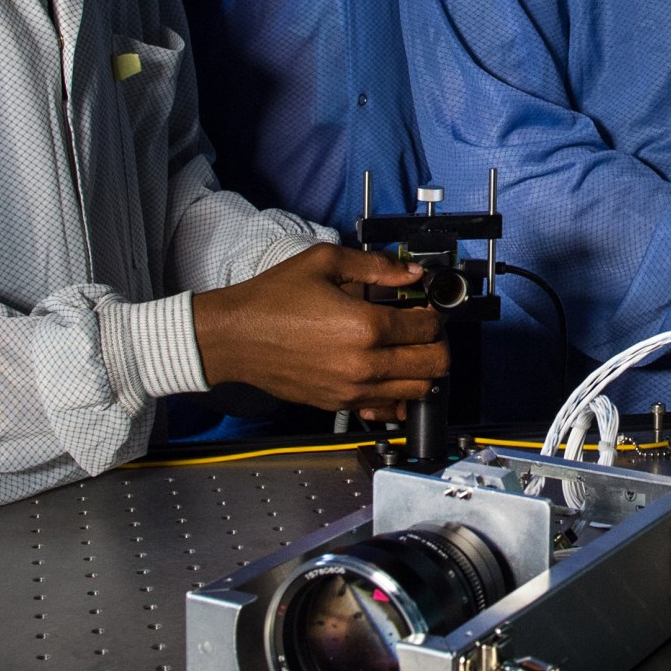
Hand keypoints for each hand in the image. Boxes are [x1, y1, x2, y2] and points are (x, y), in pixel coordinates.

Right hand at [191, 244, 447, 414]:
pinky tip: (387, 372)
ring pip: (417, 390)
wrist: (234, 337)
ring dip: (423, 369)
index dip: (433, 312)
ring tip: (407, 348)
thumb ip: (376, 266)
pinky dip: (398, 393)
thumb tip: (411, 271)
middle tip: (423, 328)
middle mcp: (364, 365)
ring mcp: (352, 390)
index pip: (428, 327)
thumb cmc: (272, 299)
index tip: (424, 304)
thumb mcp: (325, 262)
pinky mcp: (339, 404)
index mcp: (365, 326)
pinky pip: (387, 407)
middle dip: (437, 342)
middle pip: (433, 364)